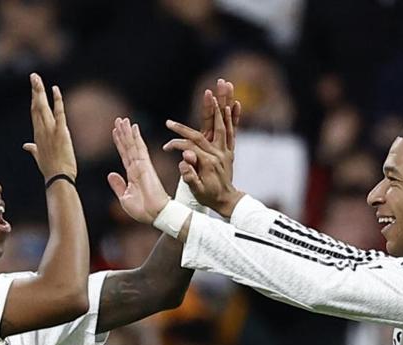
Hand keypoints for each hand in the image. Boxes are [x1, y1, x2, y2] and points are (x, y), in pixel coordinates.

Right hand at [23, 73, 76, 179]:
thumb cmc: (51, 170)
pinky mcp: (60, 133)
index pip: (34, 113)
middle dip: (35, 90)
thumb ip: (33, 149)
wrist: (58, 179)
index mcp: (37, 135)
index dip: (34, 99)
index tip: (34, 88)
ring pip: (43, 107)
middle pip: (36, 106)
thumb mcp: (39, 157)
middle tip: (34, 76)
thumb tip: (26, 146)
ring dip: (40, 91)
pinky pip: (59, 113)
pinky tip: (55, 90)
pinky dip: (57, 101)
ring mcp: (50, 131)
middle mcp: (41, 130)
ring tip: (37, 78)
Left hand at [106, 118, 169, 223]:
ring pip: (133, 145)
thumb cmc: (143, 210)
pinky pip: (139, 148)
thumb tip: (111, 174)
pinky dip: (136, 137)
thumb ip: (118, 185)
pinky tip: (134, 127)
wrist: (155, 215)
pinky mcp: (146, 166)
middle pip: (128, 146)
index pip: (124, 155)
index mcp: (132, 175)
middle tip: (118, 120)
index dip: (119, 143)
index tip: (115, 132)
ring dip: (127, 132)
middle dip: (123, 133)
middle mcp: (137, 167)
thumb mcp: (125, 198)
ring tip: (123, 120)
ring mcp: (141, 165)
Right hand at [164, 81, 242, 216]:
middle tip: (208, 90)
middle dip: (210, 107)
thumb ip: (189, 173)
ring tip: (225, 86)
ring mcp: (226, 150)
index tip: (167, 138)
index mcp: (208, 161)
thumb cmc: (208, 196)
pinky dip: (233, 117)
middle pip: (213, 125)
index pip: (192, 143)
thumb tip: (184, 157)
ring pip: (225, 124)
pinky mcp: (229, 150)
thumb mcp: (195, 188)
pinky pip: (232, 131)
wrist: (226, 201)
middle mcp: (219, 152)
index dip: (178, 139)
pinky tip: (235, 103)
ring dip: (224, 104)